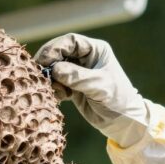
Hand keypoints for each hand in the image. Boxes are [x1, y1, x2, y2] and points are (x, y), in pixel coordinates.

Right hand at [34, 33, 149, 146]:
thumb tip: (54, 69)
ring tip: (55, 90)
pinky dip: (54, 89)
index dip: (55, 48)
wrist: (124, 122)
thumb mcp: (99, 87)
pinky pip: (57, 83)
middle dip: (49, 63)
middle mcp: (86, 58)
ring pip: (55, 68)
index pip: (71, 41)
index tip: (45, 60)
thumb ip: (77, 77)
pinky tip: (61, 98)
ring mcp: (78, 72)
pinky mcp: (73, 86)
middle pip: (59, 53)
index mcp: (96, 50)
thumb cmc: (118, 101)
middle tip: (40, 75)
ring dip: (50, 78)